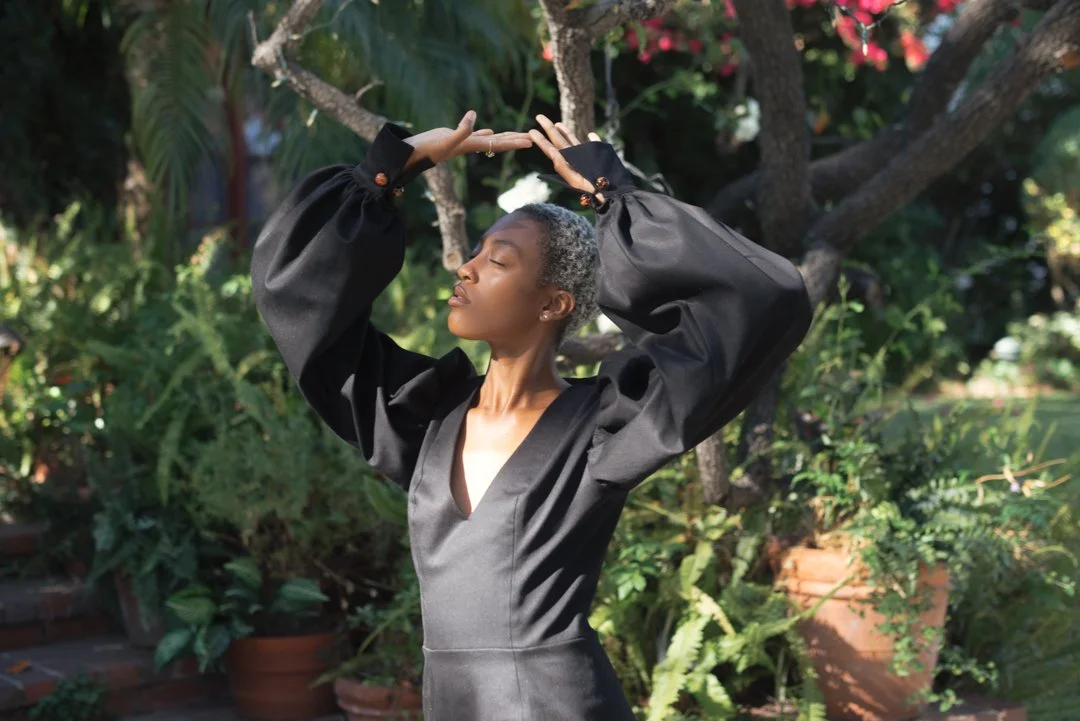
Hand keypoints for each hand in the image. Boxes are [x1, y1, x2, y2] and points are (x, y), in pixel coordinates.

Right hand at [404, 110, 533, 168]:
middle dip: (516, 140)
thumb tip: (474, 115)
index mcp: (472, 145)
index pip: (498, 144)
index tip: (530, 141)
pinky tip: (491, 131)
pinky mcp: (456, 136)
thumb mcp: (446, 138)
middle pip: (499, 143)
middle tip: (534, 137)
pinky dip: (485, 132)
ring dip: (504, 136)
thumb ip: (461, 129)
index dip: (514, 142)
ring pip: (489, 138)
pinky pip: (475, 134)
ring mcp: (464, 141)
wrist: (413, 152)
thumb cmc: (428, 148)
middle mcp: (471, 145)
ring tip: (518, 134)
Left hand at [529, 115, 605, 202]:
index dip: (541, 140)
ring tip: (557, 123)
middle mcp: (573, 160)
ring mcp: (584, 158)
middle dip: (549, 129)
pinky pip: (594, 146)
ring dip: (565, 132)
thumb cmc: (590, 190)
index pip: (551, 149)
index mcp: (566, 164)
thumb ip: (562, 166)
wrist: (608, 194)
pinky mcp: (598, 157)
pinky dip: (593, 139)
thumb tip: (552, 151)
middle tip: (539, 117)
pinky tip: (591, 134)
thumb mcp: (573, 180)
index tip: (532, 131)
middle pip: (559, 142)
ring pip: (573, 142)